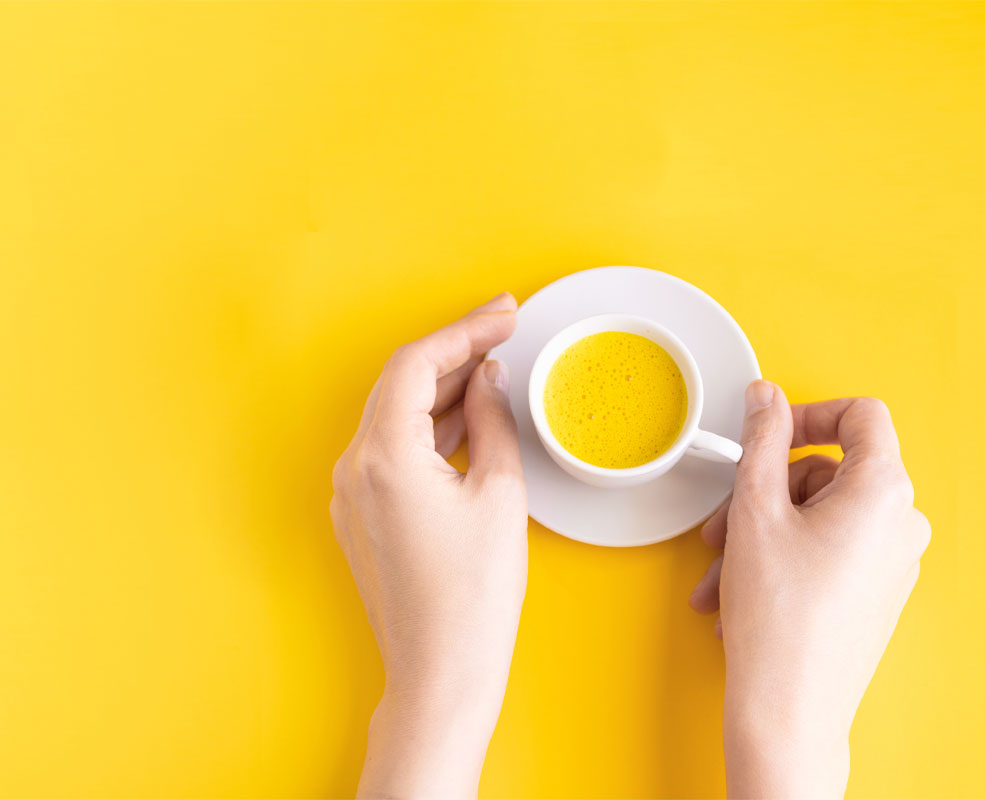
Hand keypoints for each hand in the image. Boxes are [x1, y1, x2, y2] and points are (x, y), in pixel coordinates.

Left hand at [329, 292, 526, 797]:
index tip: (503, 313)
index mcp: (384, 457)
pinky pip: (393, 451)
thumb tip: (488, 381)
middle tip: (504, 329)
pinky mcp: (363, 517)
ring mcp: (353, 496)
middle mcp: (354, 470)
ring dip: (444, 389)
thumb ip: (491, 422)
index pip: (417, 364)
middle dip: (455, 353)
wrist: (440, 672)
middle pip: (400, 385)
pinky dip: (430, 427)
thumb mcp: (498, 494)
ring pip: (396, 417)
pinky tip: (469, 418)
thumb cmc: (472, 596)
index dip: (464, 330)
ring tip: (495, 368)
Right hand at [689, 382, 930, 797]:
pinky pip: (824, 553)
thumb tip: (767, 398)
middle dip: (763, 493)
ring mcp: (889, 564)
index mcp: (884, 493)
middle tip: (722, 522)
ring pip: (817, 518)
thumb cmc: (780, 618)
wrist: (790, 711)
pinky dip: (778, 560)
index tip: (768, 432)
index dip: (808, 414)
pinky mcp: (873, 594)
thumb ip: (762, 439)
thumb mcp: (756, 509)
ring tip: (719, 573)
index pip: (862, 416)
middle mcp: (899, 525)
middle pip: (827, 474)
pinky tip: (737, 593)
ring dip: (759, 534)